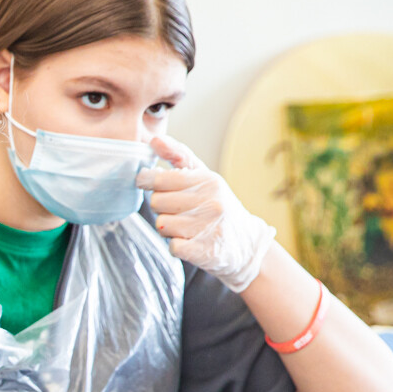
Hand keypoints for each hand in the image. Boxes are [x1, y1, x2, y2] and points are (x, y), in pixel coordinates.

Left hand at [136, 135, 275, 291]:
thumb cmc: (218, 206)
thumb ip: (178, 156)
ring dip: (168, 228)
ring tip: (186, 227)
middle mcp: (211, 203)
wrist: (247, 244)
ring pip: (162, 225)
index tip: (145, 182)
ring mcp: (209, 228)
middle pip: (157, 202)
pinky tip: (190, 241)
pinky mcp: (205, 251)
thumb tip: (154, 139)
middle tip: (177, 210)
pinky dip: (176, 245)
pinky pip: (172, 246)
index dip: (147, 181)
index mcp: (208, 181)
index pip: (161, 178)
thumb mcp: (204, 176)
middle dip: (161, 207)